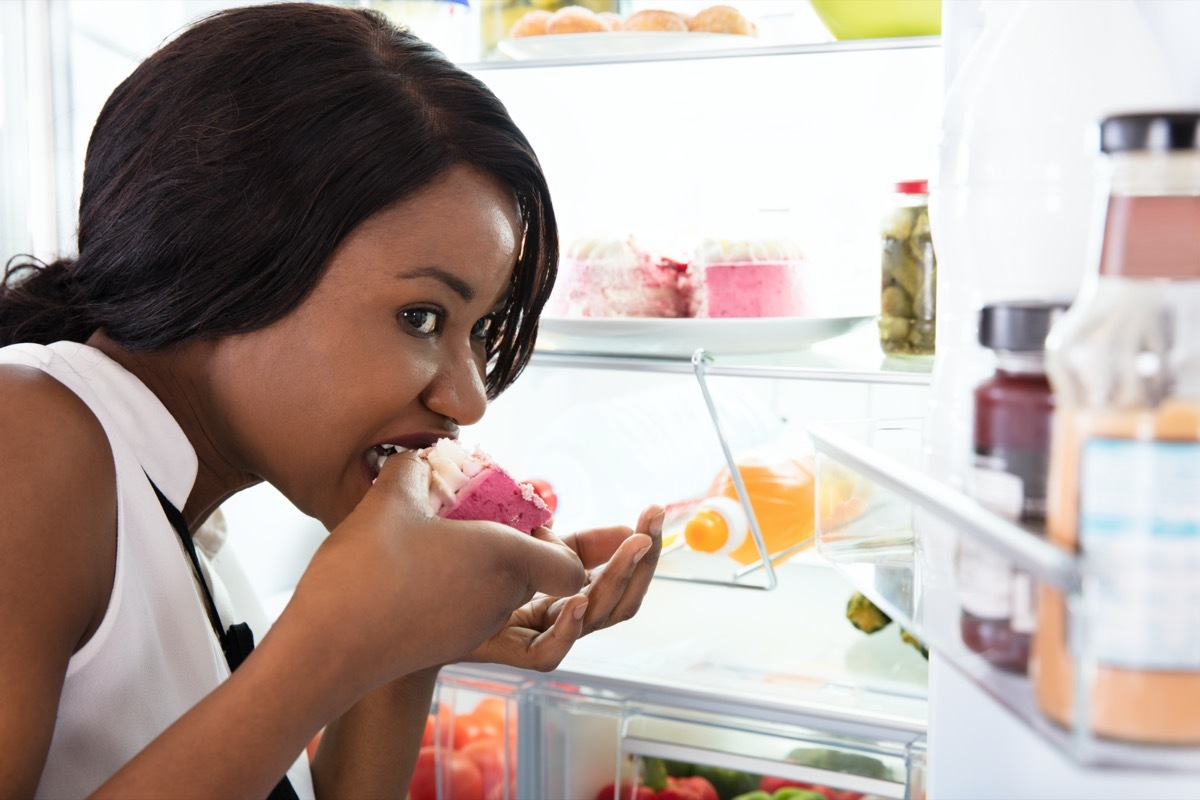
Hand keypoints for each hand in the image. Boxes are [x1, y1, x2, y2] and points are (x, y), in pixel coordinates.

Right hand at [277, 452, 586, 694]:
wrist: (325, 649)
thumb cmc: (366, 573)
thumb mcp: (388, 499)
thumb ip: (410, 468)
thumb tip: (416, 456)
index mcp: (505, 561)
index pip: (571, 569)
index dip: (558, 543)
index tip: (519, 520)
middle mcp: (500, 600)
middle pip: (537, 576)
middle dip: (518, 545)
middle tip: (477, 519)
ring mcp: (475, 628)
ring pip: (504, 594)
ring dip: (486, 568)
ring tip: (442, 541)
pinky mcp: (448, 645)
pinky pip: (473, 611)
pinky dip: (461, 589)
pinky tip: (418, 569)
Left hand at [463, 504, 664, 670]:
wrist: (418, 601)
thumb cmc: (471, 567)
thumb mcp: (526, 543)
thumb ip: (569, 543)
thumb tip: (624, 530)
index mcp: (571, 589)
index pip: (620, 576)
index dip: (641, 548)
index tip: (654, 512)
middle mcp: (562, 617)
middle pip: (620, 603)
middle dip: (641, 562)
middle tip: (651, 527)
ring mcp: (541, 636)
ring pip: (593, 620)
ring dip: (617, 581)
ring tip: (633, 547)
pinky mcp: (510, 653)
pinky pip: (549, 652)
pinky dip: (567, 628)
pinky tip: (577, 598)